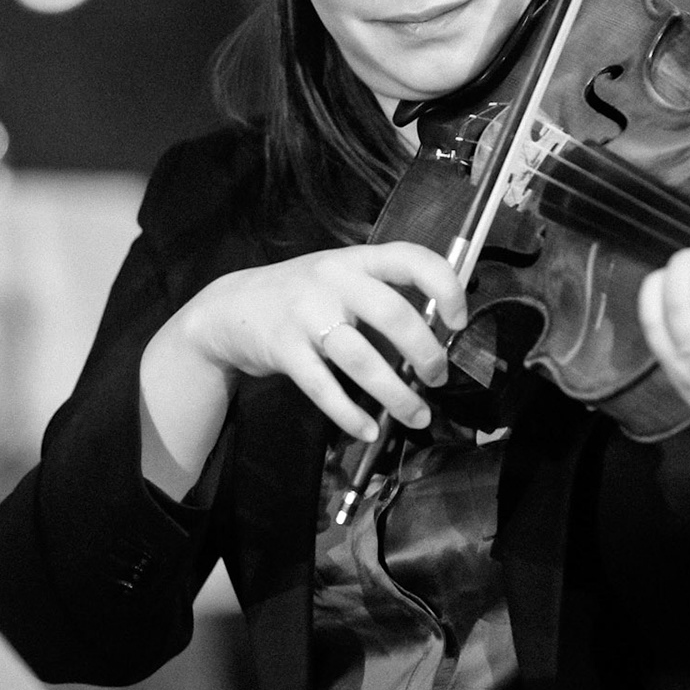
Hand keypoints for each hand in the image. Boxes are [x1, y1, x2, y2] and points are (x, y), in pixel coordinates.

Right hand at [173, 241, 466, 441]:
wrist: (229, 309)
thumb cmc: (302, 296)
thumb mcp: (341, 277)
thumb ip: (383, 294)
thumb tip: (440, 335)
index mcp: (358, 260)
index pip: (412, 258)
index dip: (445, 287)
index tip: (459, 320)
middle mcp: (334, 280)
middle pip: (392, 313)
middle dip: (425, 352)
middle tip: (437, 377)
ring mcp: (306, 313)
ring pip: (361, 358)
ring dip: (396, 394)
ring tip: (417, 416)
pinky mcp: (284, 349)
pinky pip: (323, 388)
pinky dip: (350, 414)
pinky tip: (369, 430)